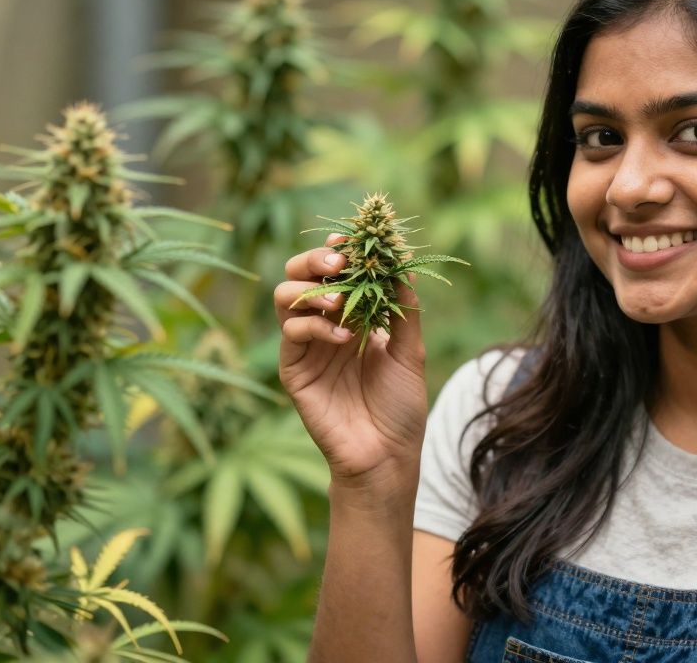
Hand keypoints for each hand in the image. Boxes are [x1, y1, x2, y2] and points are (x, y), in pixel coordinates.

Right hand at [275, 233, 427, 486]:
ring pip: (286, 297)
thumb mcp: (411, 353)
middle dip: (315, 259)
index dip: (340, 251)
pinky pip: (292, 333)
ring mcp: (306, 347)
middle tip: (338, 260)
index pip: (336, 272)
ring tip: (340, 299)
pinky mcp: (294, 369)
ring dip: (312, 289)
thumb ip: (405, 311)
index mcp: (353, 317)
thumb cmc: (401, 407)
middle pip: (301, 275)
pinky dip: (315, 325)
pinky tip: (343, 337)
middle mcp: (325, 325)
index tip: (352, 241)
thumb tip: (404, 267)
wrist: (386, 455)